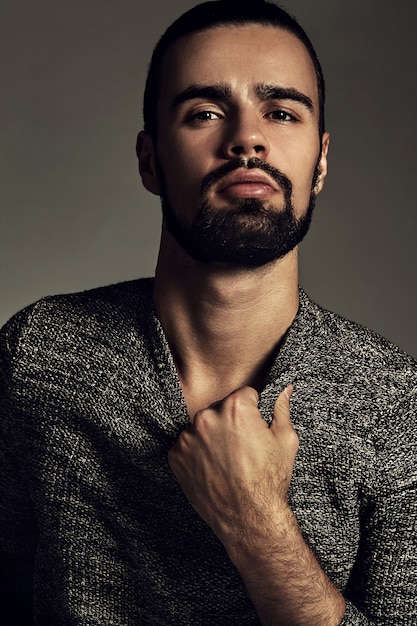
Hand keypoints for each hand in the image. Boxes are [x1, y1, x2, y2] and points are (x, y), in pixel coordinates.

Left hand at [168, 385, 297, 543]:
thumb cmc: (270, 480)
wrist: (250, 519)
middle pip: (220, 409)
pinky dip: (197, 454)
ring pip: (202, 427)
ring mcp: (188, 437)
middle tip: (242, 448)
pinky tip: (213, 469)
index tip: (255, 428)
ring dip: (212, 437)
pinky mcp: (176, 456)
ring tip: (227, 461)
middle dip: (230, 423)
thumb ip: (281, 409)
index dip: (253, 411)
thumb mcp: (285, 440)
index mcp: (235, 408)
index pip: (244, 394)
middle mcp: (208, 417)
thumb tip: (285, 389)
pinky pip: (187, 446)